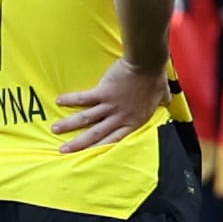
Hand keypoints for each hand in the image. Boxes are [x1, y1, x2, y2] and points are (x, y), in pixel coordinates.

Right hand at [54, 56, 172, 152]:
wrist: (147, 64)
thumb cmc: (155, 79)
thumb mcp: (162, 95)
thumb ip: (162, 102)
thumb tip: (166, 102)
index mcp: (133, 121)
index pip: (115, 140)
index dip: (101, 149)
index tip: (88, 156)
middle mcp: (120, 117)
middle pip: (96, 135)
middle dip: (79, 144)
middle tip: (64, 151)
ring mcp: (110, 106)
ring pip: (86, 119)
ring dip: (70, 125)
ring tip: (55, 129)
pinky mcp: (102, 92)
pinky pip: (84, 98)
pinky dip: (71, 100)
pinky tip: (59, 101)